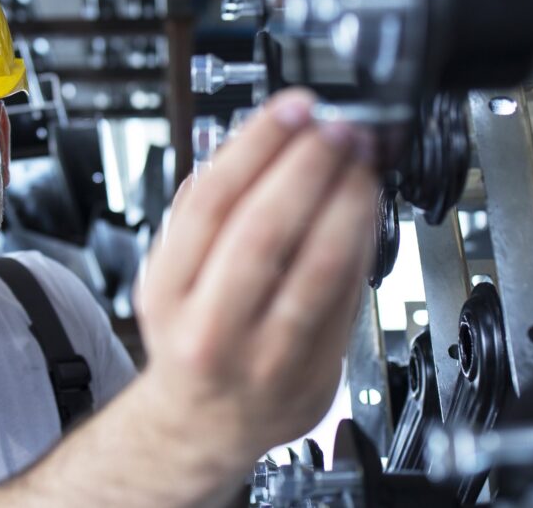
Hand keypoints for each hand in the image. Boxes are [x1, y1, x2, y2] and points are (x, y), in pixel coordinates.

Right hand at [135, 88, 380, 470]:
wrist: (206, 423)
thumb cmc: (193, 338)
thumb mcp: (169, 276)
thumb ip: (201, 215)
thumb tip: (258, 142)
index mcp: (167, 293)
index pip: (211, 202)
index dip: (258, 144)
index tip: (293, 108)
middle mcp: (211, 327)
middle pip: (265, 229)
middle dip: (309, 165)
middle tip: (337, 128)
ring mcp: (266, 355)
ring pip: (318, 266)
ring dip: (348, 200)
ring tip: (360, 163)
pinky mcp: (315, 371)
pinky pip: (348, 295)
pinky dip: (363, 243)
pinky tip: (365, 210)